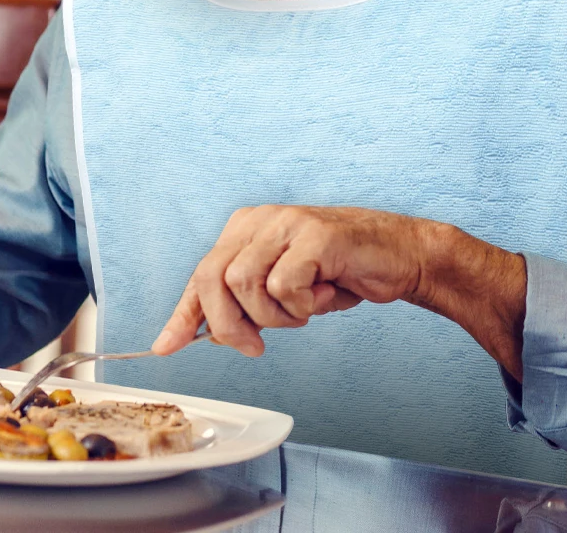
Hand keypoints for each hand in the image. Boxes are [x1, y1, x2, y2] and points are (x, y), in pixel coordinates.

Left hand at [153, 204, 527, 380]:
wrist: (401, 256)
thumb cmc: (342, 272)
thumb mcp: (284, 291)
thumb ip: (245, 305)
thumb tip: (202, 335)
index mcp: (248, 227)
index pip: (202, 273)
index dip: (183, 314)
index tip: (165, 346)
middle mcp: (262, 218)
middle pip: (213, 278)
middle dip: (227, 324)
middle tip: (254, 347)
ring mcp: (288, 222)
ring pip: (245, 285)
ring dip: (274, 316)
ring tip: (304, 308)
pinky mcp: (315, 234)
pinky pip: (284, 286)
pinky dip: (301, 306)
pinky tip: (324, 294)